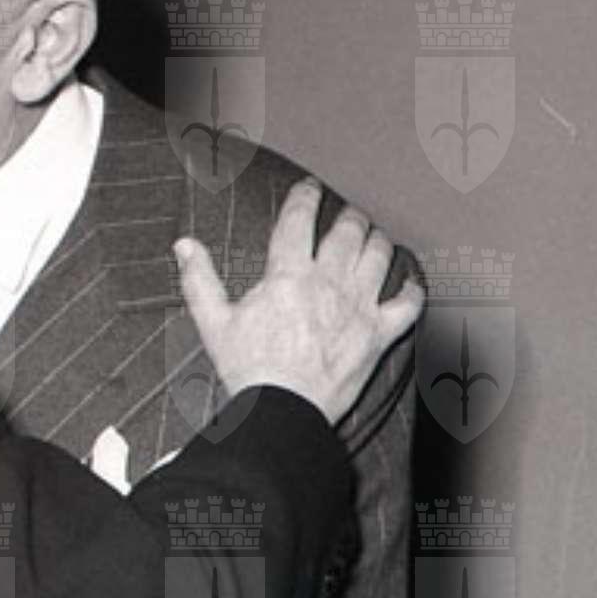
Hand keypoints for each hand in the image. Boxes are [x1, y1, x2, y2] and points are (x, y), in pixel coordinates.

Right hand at [174, 178, 424, 425]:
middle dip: (348, 216)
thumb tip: (184, 245)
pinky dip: (412, 290)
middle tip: (346, 214)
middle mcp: (329, 282)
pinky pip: (407, 304)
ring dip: (377, 241)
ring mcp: (358, 307)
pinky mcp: (377, 335)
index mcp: (288, 274)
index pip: (299, 219)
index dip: (304, 197)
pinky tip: (410, 284)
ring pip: (379, 256)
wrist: (281, 409)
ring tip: (374, 237)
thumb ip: (200, 279)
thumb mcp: (213, 322)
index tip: (308, 188)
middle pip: (348, 231)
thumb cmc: (247, 369)